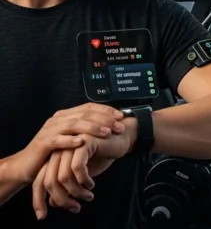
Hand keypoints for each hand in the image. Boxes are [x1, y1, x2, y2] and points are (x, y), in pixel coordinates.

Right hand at [9, 104, 125, 185]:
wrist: (27, 165)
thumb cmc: (54, 152)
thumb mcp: (71, 138)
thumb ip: (85, 130)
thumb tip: (110, 125)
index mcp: (65, 115)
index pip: (89, 107)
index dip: (106, 110)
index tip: (122, 116)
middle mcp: (57, 120)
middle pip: (84, 114)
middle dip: (104, 119)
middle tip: (119, 127)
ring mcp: (49, 130)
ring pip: (73, 124)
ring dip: (92, 128)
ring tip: (107, 133)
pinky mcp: (42, 144)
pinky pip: (57, 140)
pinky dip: (70, 140)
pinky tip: (82, 142)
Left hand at [32, 130, 133, 218]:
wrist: (121, 137)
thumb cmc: (101, 155)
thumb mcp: (81, 175)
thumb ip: (66, 186)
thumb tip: (53, 203)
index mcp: (53, 159)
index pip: (38, 182)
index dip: (37, 200)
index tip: (42, 216)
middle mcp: (57, 152)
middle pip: (48, 182)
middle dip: (62, 200)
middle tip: (75, 208)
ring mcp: (69, 145)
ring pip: (63, 177)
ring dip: (76, 192)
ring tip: (88, 196)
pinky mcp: (82, 142)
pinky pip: (77, 167)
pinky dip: (84, 180)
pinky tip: (91, 184)